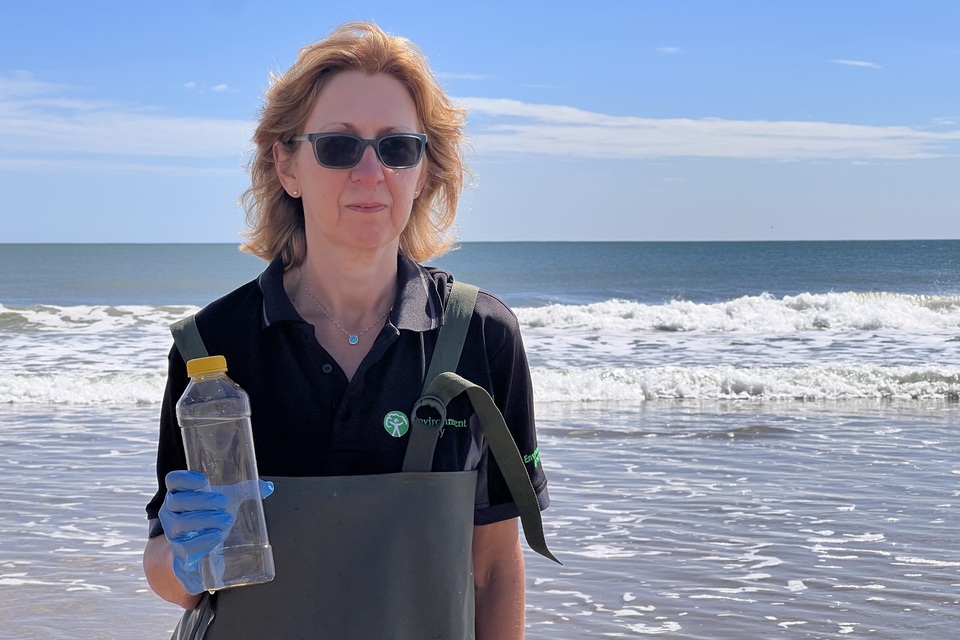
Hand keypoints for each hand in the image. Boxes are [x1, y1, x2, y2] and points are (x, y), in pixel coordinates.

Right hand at [158, 471, 275, 593]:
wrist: (202, 547)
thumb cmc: (212, 515)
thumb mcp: (228, 500)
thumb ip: (245, 490)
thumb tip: (268, 487)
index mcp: (180, 492)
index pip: (173, 480)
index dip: (185, 478)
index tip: (204, 481)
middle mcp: (170, 510)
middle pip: (178, 501)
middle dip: (202, 501)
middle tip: (223, 502)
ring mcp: (172, 531)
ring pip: (180, 523)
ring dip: (204, 520)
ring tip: (226, 519)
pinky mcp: (178, 551)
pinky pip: (185, 547)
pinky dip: (202, 541)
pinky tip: (216, 536)